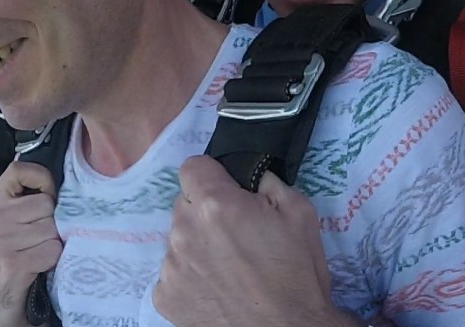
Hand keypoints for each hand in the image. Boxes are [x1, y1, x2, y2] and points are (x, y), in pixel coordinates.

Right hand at [0, 161, 63, 326]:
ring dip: (53, 242)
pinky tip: (39, 265)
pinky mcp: (13, 263)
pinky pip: (52, 249)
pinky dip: (52, 259)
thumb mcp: (11, 222)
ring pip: (52, 228)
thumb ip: (27, 199)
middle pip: (46, 204)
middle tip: (39, 237)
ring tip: (38, 251)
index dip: (41, 179)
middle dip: (51, 222)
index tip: (47, 193)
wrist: (2, 298)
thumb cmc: (13, 256)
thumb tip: (59, 180)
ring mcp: (1, 241)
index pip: (18, 169)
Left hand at [154, 156, 354, 326]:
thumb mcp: (300, 213)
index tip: (228, 193)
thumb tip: (251, 176)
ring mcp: (170, 266)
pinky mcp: (164, 297)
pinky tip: (216, 290)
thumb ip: (268, 183)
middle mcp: (184, 231)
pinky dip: (191, 277)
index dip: (212, 177)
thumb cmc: (298, 275)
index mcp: (216, 204)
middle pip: (185, 205)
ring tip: (229, 269)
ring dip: (198, 245)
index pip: (193, 167)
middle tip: (236, 236)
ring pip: (178, 239)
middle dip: (207, 212)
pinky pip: (173, 273)